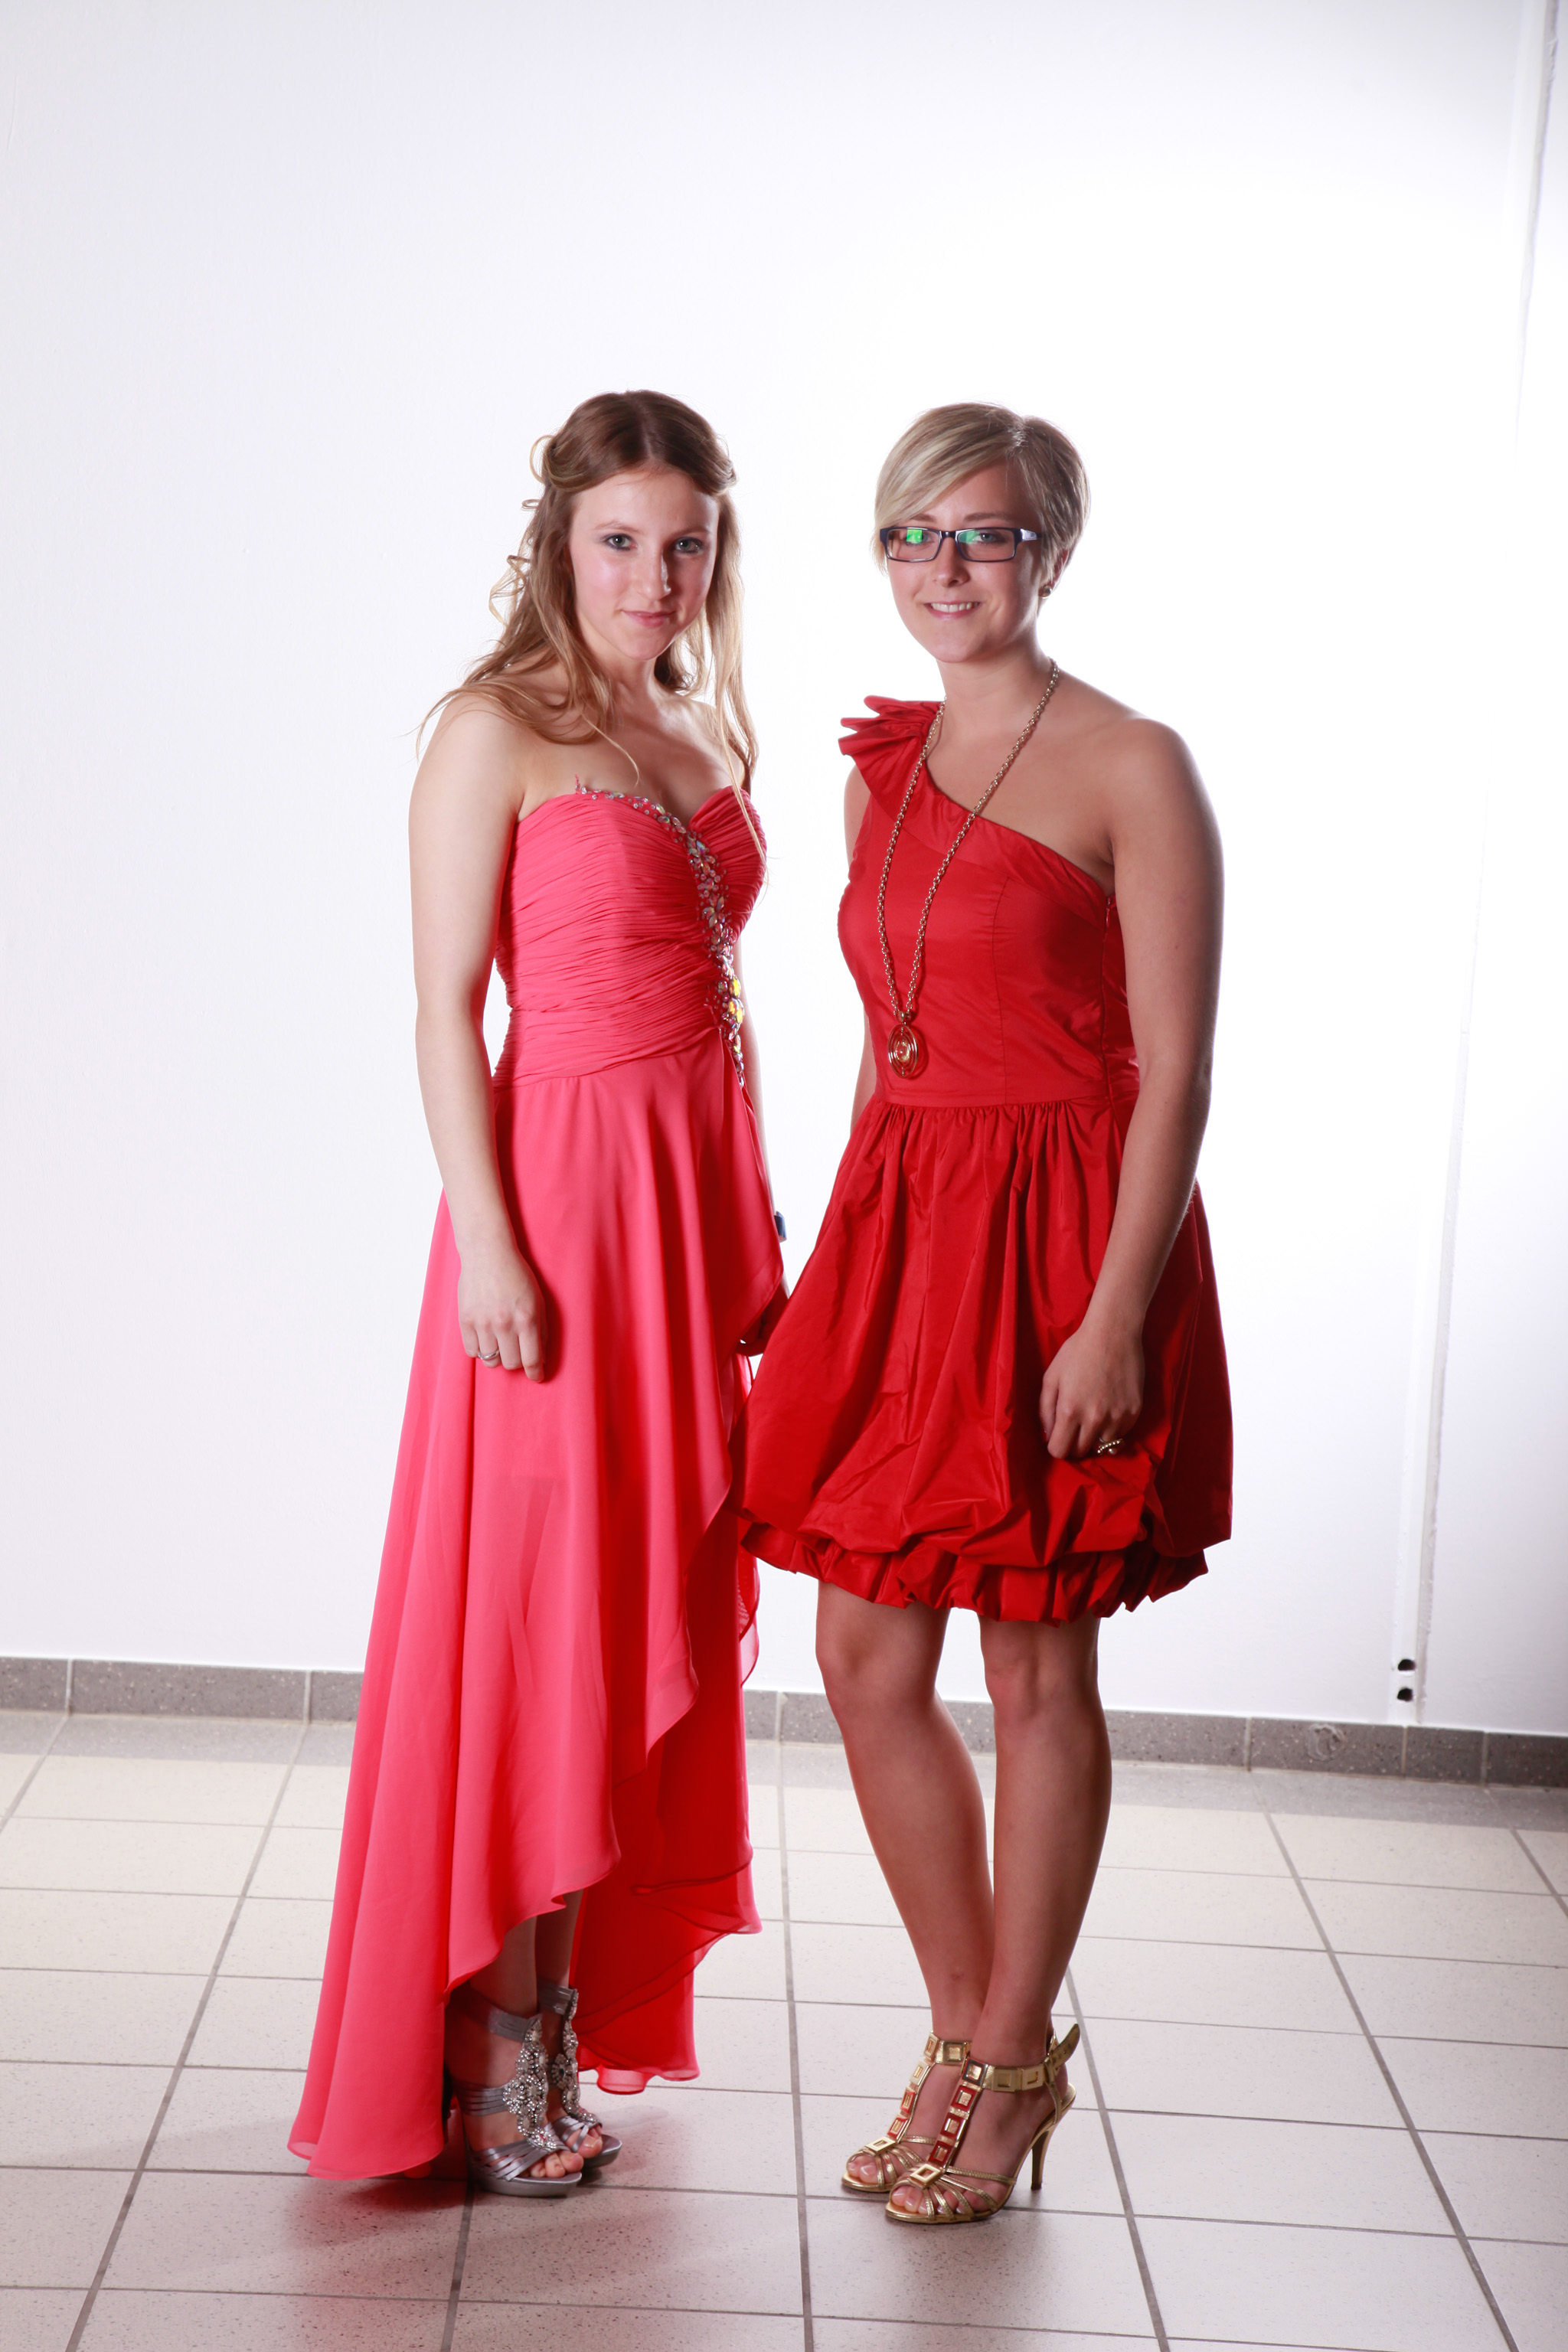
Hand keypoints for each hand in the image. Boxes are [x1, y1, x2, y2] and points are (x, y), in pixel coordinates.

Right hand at [458, 1242, 547, 1379]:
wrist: (488, 1253)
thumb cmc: (516, 1275)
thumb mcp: (538, 1300)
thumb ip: (541, 1329)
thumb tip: (541, 1357)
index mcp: (526, 1318)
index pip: (532, 1359)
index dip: (536, 1373)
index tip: (537, 1377)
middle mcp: (504, 1323)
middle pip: (511, 1364)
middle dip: (517, 1362)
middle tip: (517, 1351)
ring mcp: (482, 1322)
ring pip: (491, 1361)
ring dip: (498, 1356)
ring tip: (500, 1342)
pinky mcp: (465, 1320)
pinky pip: (472, 1352)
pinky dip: (480, 1350)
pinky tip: (485, 1338)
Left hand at [1040, 1316, 1143, 1459]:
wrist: (1113, 1333)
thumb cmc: (1078, 1352)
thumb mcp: (1051, 1377)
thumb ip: (1044, 1409)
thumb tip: (1046, 1435)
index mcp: (1070, 1411)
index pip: (1059, 1451)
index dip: (1055, 1446)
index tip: (1058, 1436)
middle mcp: (1094, 1419)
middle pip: (1081, 1452)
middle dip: (1073, 1444)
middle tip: (1074, 1427)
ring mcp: (1117, 1417)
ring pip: (1102, 1447)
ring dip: (1094, 1438)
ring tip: (1092, 1419)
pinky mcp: (1134, 1412)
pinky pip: (1121, 1435)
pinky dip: (1112, 1430)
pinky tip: (1108, 1412)